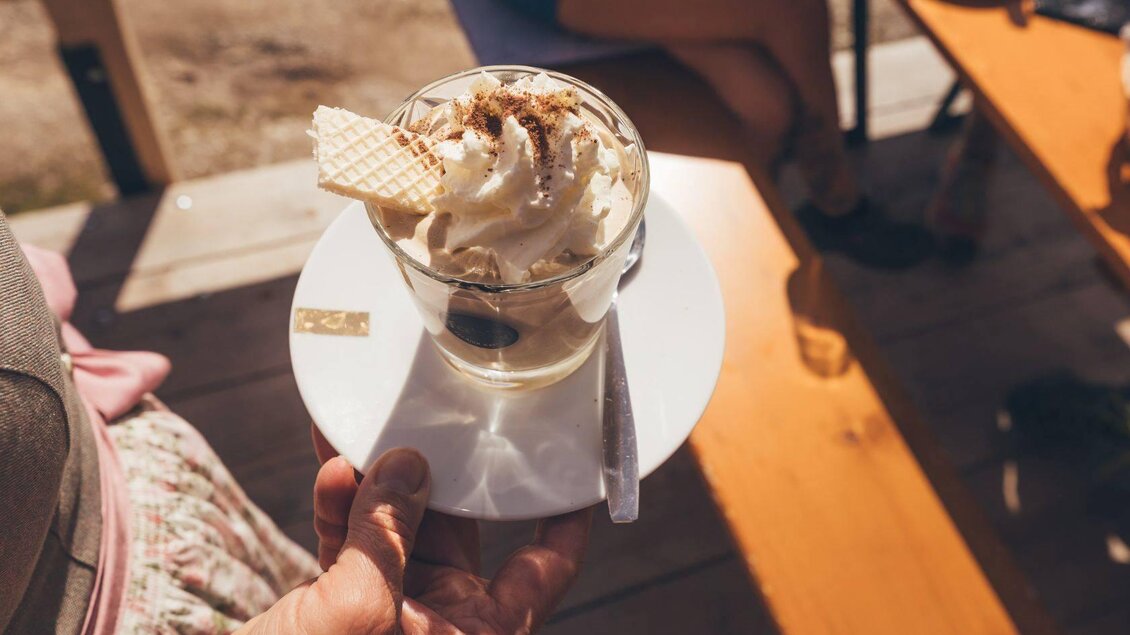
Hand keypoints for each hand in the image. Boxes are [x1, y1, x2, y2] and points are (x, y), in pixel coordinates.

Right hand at [239, 432, 592, 633]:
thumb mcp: (358, 610)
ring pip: (402, 530)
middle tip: (433, 420)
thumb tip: (408, 463)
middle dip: (443, 474)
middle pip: (464, 533)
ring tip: (364, 434)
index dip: (564, 515)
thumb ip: (387, 533)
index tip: (572, 463)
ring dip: (379, 484)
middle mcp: (446, 626)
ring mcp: (397, 616)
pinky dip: (342, 508)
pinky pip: (354, 545)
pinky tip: (332, 472)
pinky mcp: (348, 608)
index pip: (545, 567)